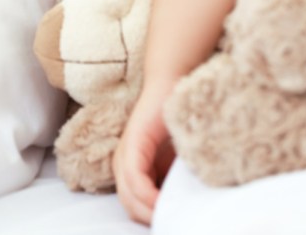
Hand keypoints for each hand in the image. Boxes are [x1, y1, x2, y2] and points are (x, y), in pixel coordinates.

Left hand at [114, 84, 176, 223]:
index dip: (151, 219)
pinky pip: (134, 179)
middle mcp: (122, 163)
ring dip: (149, 212)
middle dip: (150, 220)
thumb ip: (173, 182)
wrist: (172, 85)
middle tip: (174, 225)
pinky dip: (147, 195)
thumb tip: (183, 212)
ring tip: (170, 219)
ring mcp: (124, 153)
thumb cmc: (178, 123)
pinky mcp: (132, 143)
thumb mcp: (177, 161)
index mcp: (131, 168)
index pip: (134, 206)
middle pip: (130, 206)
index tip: (173, 225)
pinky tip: (161, 203)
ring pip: (129, 197)